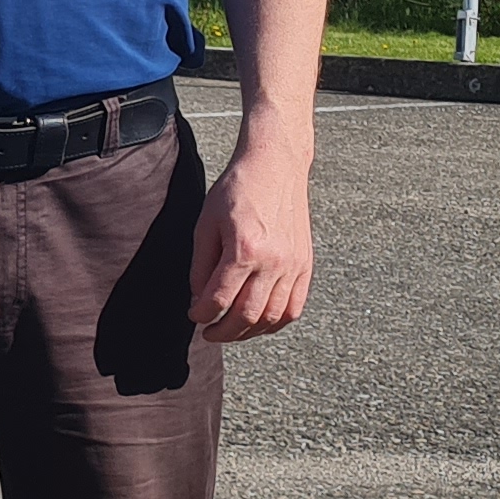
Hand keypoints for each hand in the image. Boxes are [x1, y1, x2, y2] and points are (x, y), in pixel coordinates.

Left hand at [190, 134, 313, 342]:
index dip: (202, 314)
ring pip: (272, 318)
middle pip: (247, 315)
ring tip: (231, 330)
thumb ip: (201, 265)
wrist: (275, 166)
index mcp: (244, 249)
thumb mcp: (206, 223)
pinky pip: (294, 308)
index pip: (219, 299)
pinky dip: (275, 323)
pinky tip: (258, 322)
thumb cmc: (236, 190)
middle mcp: (273, 260)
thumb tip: (198, 299)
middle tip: (209, 332)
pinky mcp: (305, 264)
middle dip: (223, 332)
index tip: (194, 315)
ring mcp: (293, 264)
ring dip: (249, 332)